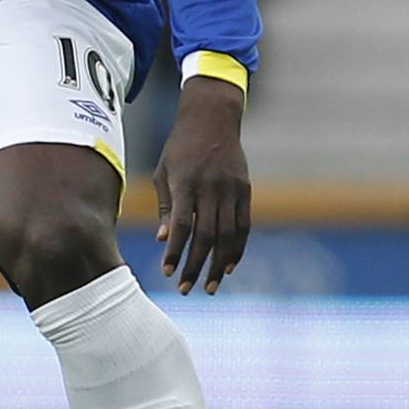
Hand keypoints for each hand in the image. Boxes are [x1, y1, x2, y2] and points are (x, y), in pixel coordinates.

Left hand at [153, 76, 250, 294]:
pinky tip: (228, 266)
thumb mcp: (163, 172)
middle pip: (205, 236)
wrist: (212, 119)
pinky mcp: (245, 190)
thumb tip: (164, 241)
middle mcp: (211, 189)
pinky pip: (243, 226)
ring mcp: (231, 190)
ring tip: (208, 285)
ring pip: (227, 235)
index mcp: (186, 184)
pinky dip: (237, 248)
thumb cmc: (179, 148)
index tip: (167, 272)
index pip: (181, 226)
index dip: (175, 252)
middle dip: (195, 265)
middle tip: (186, 289)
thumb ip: (166, 207)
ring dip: (218, 264)